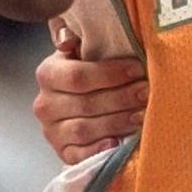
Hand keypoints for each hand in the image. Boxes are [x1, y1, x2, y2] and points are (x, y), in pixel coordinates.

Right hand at [34, 29, 148, 164]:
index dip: (110, 74)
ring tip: (142, 114)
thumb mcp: (84, 46)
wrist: (80, 97)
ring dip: (117, 121)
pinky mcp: (62, 152)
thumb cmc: (90, 66)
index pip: (78, 76)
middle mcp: (44, 104)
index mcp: (48, 73)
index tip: (138, 69)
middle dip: (121, 98)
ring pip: (85, 129)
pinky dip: (99, 149)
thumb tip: (66, 38)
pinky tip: (119, 143)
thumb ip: (78, 36)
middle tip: (146, 92)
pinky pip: (79, 156)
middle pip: (85, 104)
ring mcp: (51, 131)